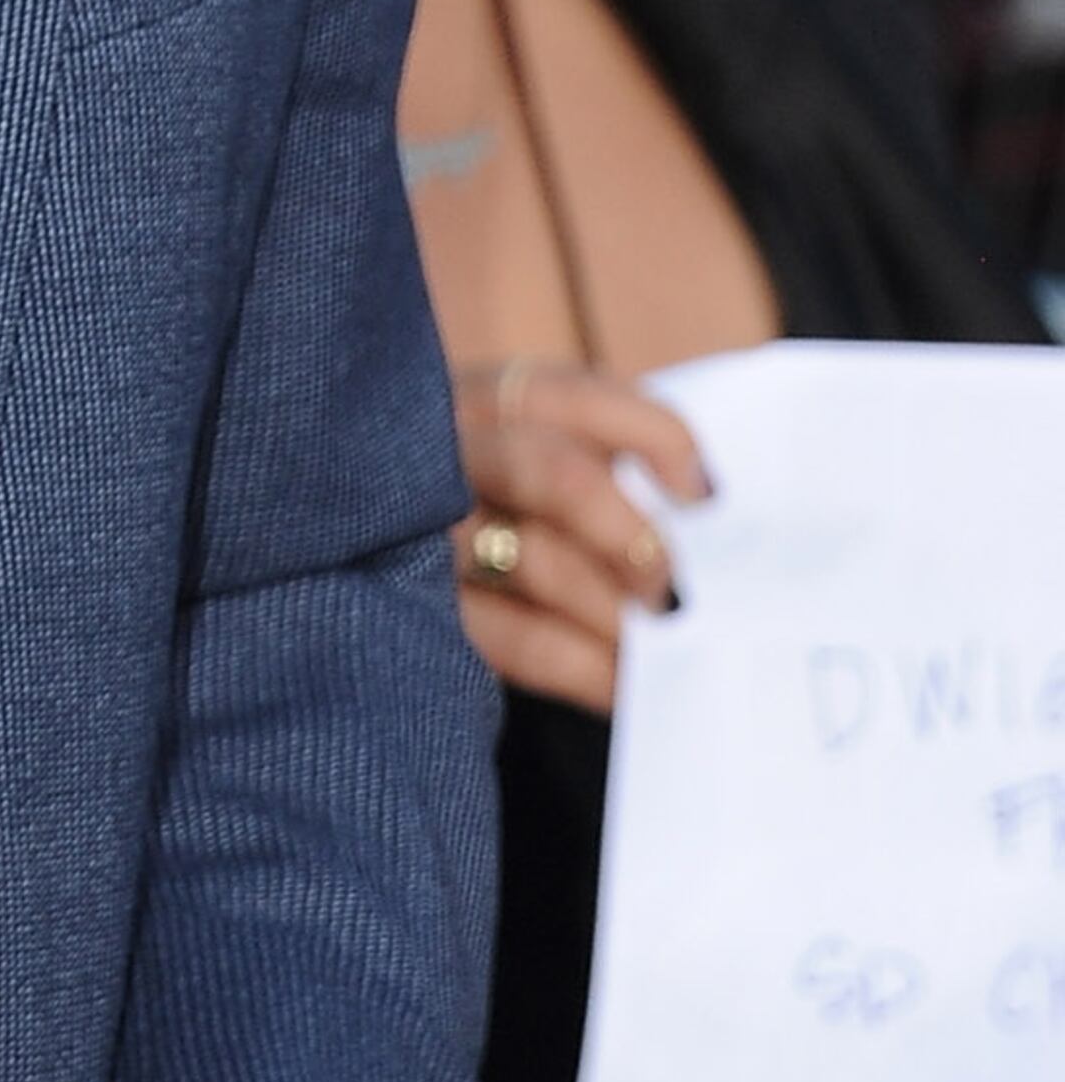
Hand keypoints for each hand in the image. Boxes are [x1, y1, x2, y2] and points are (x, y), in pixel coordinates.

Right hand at [451, 357, 707, 711]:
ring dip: (616, 608)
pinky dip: (585, 666)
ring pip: (537, 560)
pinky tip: (624, 684)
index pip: (581, 397)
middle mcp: (451, 452)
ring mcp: (427, 532)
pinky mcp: (425, 611)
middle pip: (554, 474)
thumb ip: (604, 461)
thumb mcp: (534, 450)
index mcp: (490, 399)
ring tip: (663, 643)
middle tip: (673, 586)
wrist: (377, 560)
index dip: (655, 437)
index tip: (705, 494)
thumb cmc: (496, 502)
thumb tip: (704, 509)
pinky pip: (519, 638)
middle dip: (631, 535)